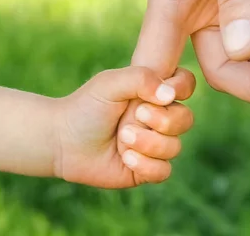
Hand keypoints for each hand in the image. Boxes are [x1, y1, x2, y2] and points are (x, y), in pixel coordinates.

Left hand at [52, 66, 194, 187]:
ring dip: (148, 143)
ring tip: (122, 139)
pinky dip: (145, 166)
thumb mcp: (110, 83)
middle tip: (135, 116)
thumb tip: (170, 95)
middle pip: (186, 119)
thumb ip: (141, 79)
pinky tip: (125, 158)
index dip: (181, 88)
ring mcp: (154, 144)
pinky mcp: (146, 169)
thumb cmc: (87, 106)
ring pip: (175, 147)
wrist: (63, 140)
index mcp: (153, 92)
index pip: (186, 85)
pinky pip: (164, 171)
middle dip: (162, 121)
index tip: (160, 93)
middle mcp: (158, 118)